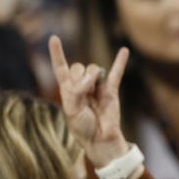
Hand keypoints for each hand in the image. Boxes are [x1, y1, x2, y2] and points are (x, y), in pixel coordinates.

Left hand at [48, 35, 130, 167]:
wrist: (100, 139)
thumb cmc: (82, 127)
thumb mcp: (72, 110)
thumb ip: (77, 91)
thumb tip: (91, 76)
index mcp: (68, 90)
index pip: (60, 68)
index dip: (57, 53)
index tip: (54, 38)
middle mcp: (81, 85)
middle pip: (79, 66)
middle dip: (81, 76)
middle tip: (84, 92)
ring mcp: (97, 86)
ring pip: (94, 69)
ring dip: (94, 77)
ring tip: (94, 93)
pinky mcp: (111, 90)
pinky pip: (116, 73)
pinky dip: (120, 62)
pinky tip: (124, 50)